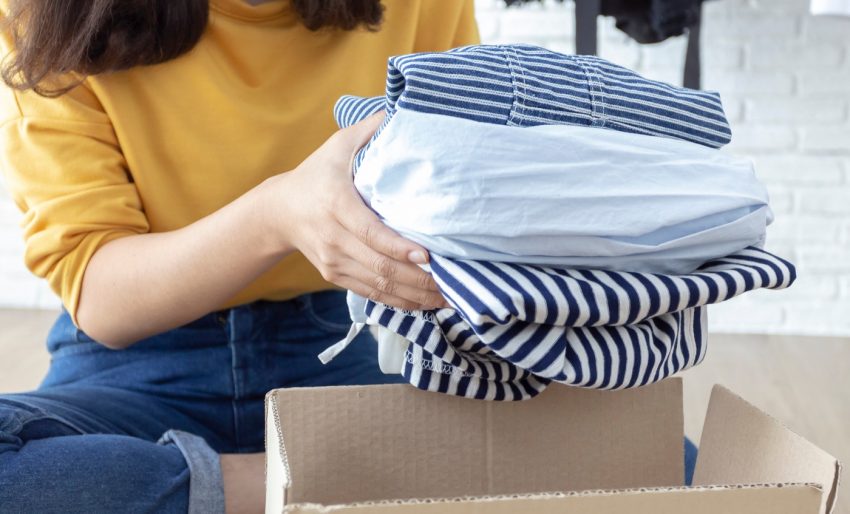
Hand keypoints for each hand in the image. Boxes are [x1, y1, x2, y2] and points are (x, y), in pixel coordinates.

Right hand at [264, 112, 446, 310]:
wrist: (278, 212)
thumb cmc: (316, 173)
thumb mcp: (338, 145)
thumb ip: (370, 129)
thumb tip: (404, 109)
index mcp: (336, 205)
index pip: (369, 232)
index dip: (399, 247)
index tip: (427, 255)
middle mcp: (333, 238)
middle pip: (379, 267)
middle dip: (419, 280)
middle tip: (454, 283)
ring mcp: (334, 262)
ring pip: (379, 287)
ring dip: (416, 296)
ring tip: (449, 297)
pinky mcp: (336, 276)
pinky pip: (372, 295)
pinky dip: (401, 303)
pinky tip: (427, 303)